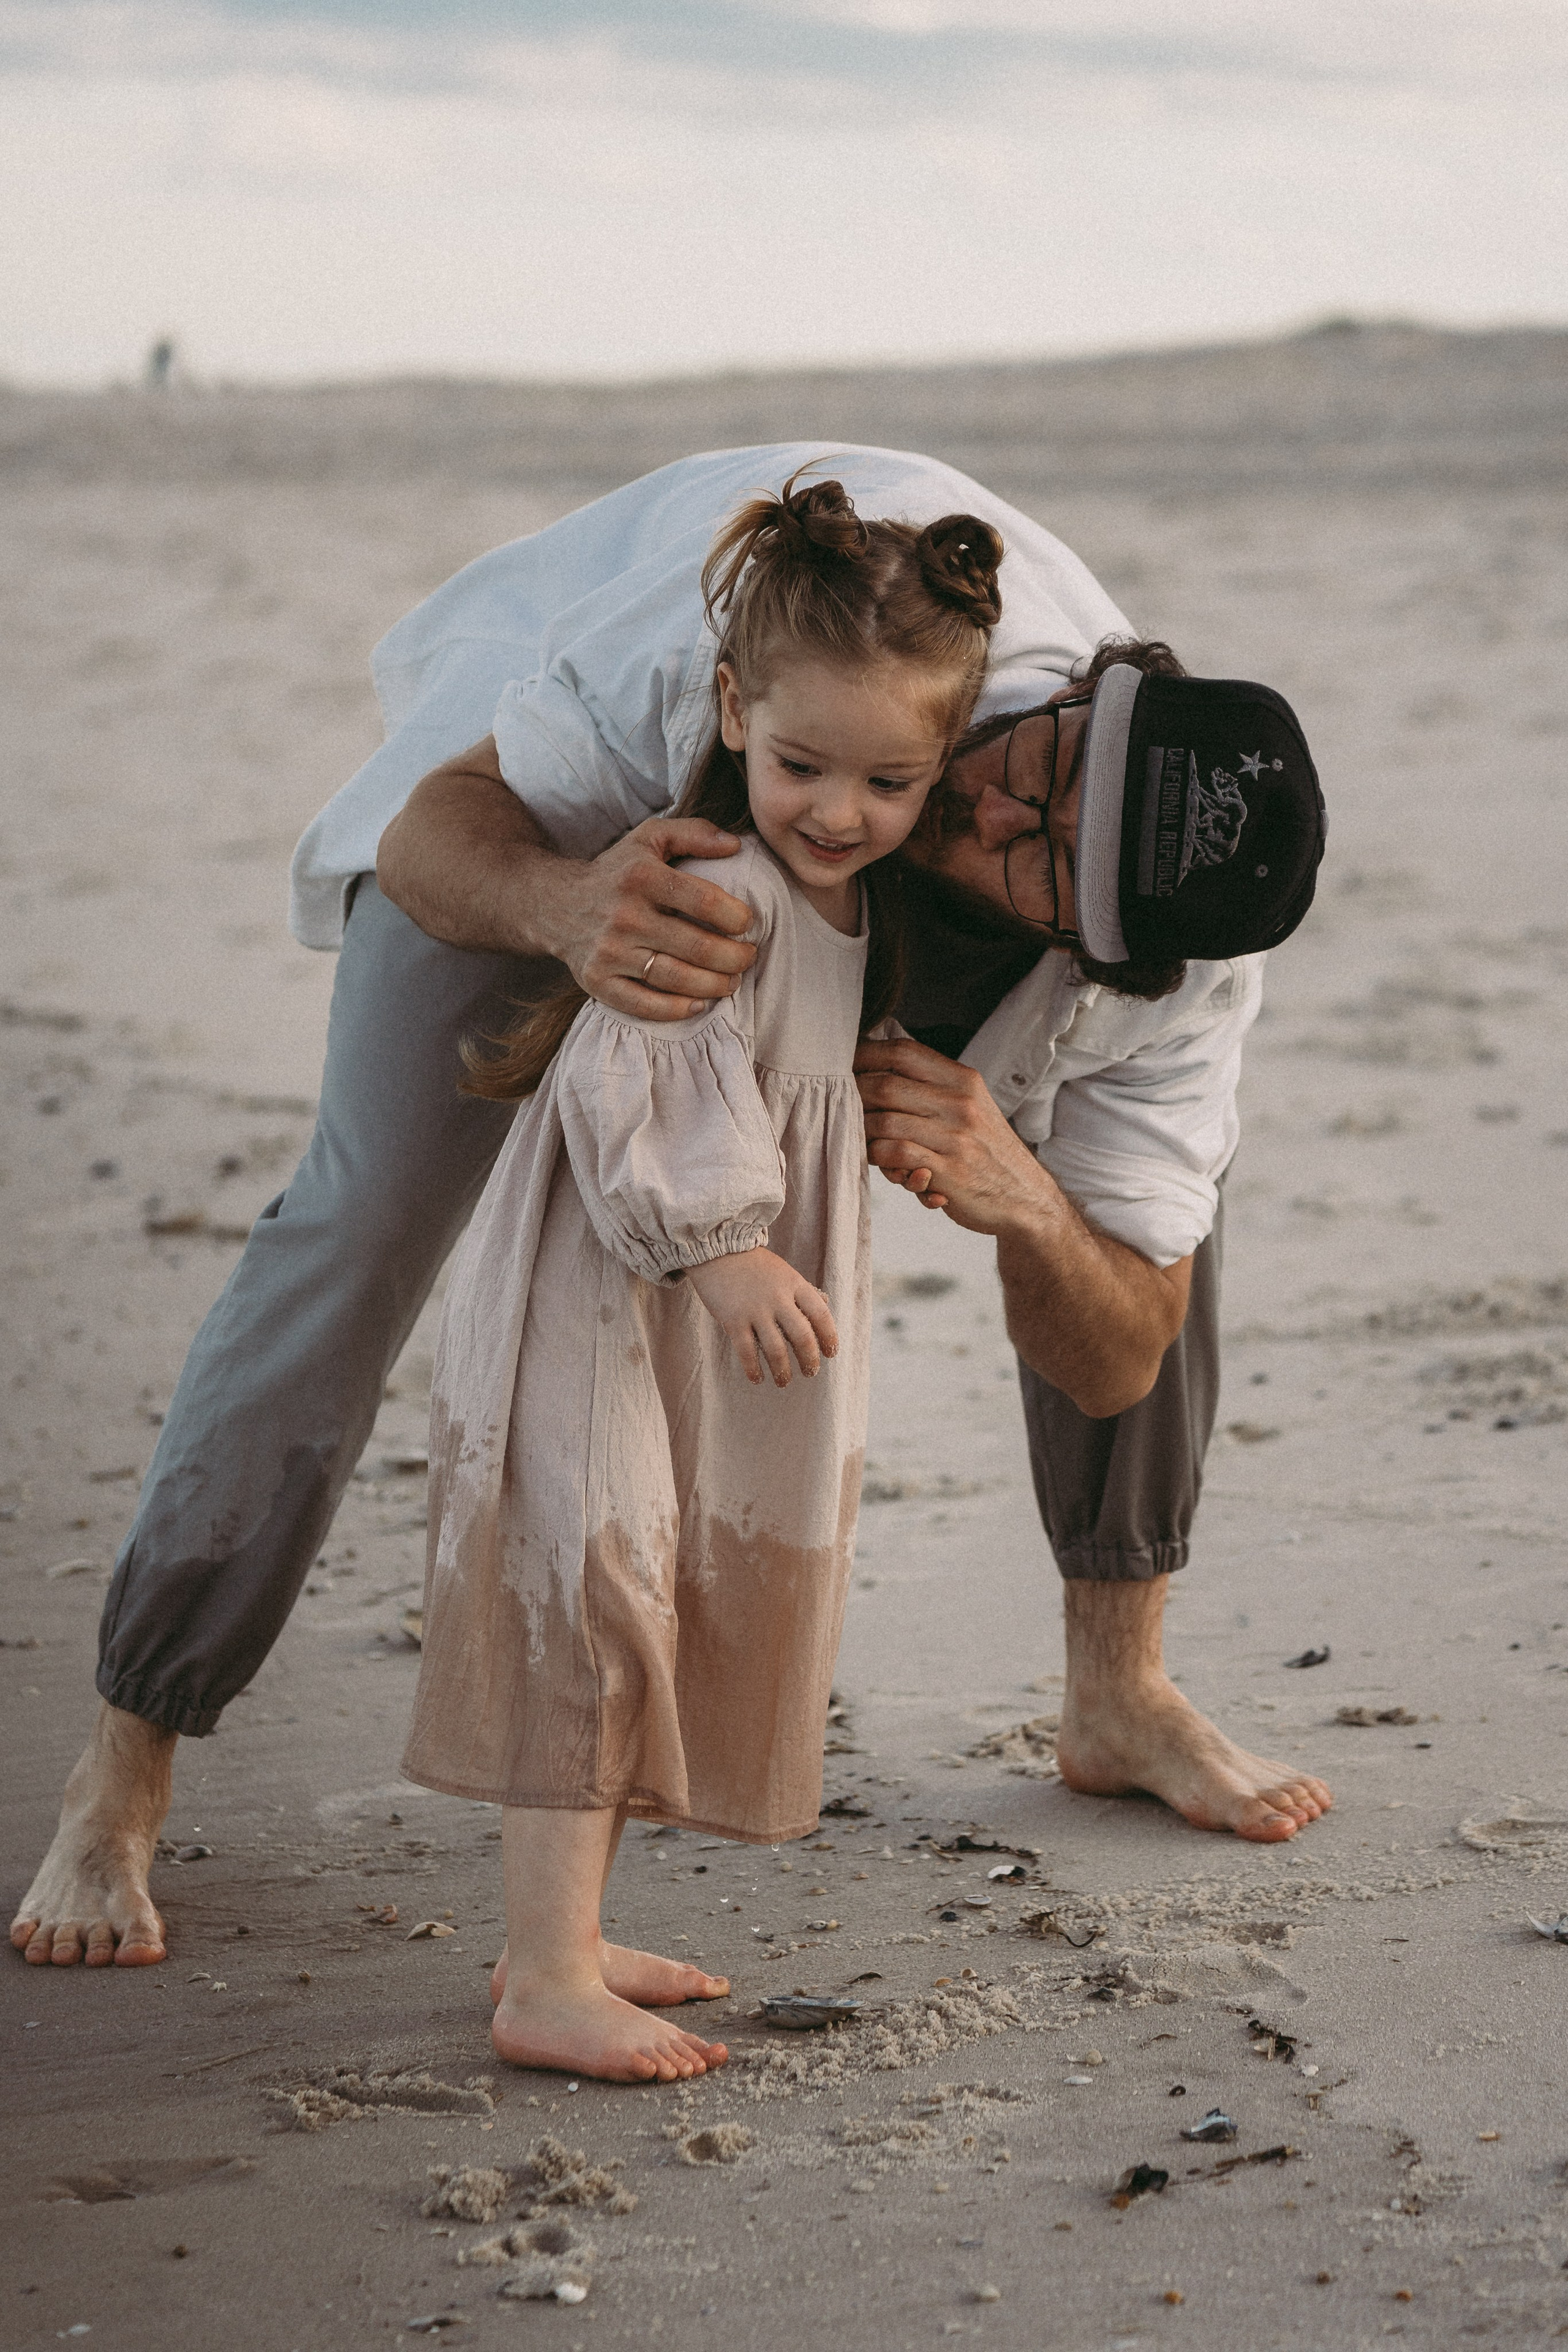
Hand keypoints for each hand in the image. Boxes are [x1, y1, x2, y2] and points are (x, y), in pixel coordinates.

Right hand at [556, 817, 757, 1019]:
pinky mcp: (596, 981)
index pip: (703, 900)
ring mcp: (608, 952)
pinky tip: (699, 1005)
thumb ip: (693, 833)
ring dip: (714, 985)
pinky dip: (677, 1010)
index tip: (747, 924)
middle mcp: (624, 915)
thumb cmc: (616, 872)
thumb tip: (735, 844)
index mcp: (641, 876)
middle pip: (696, 946)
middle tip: (748, 957)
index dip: (735, 917)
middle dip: (734, 957)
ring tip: (731, 981)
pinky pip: (643, 1005)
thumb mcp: (649, 838)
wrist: (553, 903)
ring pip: (675, 978)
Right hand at [685, 1248, 837, 1386]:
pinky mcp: (733, 1319)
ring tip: (784, 1381)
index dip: (829, 1337)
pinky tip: (757, 1379)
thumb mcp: (785, 1271)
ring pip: (776, 1349)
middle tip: (810, 1372)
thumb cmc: (754, 1264)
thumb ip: (802, 1290)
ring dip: (783, 1371)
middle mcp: (778, 1298)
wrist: (717, 1249)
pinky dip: (753, 1369)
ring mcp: (755, 1310)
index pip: (821, 1314)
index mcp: (795, 1284)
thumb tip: (825, 1305)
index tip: (831, 1353)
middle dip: (809, 1360)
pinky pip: (746, 1351)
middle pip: (802, 1337)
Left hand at [854, 1035, 1049, 1236]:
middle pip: (885, 1085)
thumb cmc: (985, 1150)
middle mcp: (960, 1103)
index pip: (903, 1051)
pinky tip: (884, 1165)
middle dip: (854, 1097)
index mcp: (963, 1080)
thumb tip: (877, 1068)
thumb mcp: (970, 1106)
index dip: (865, 1054)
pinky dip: (878, 1159)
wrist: (1025, 1197)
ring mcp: (955, 1137)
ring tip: (863, 1140)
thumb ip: (932, 1087)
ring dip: (863, 1133)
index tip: (842, 1065)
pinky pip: (895, 1155)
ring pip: (884, 1122)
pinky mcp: (948, 1171)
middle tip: (842, 1109)